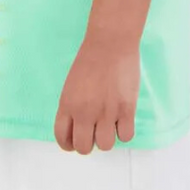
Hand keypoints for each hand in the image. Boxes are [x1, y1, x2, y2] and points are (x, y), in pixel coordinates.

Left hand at [54, 37, 139, 152]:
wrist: (110, 42)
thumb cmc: (90, 58)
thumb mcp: (72, 84)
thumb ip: (73, 106)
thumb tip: (80, 126)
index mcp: (67, 104)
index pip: (62, 138)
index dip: (69, 144)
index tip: (75, 141)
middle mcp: (84, 112)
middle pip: (83, 147)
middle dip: (89, 142)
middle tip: (95, 131)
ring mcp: (106, 112)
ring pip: (105, 146)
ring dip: (108, 137)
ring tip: (111, 123)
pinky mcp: (126, 109)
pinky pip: (126, 136)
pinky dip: (124, 131)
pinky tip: (123, 118)